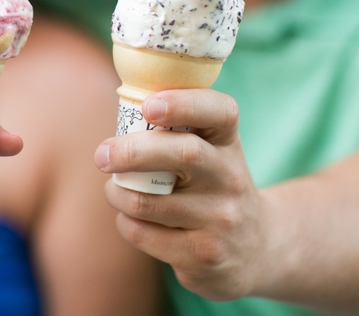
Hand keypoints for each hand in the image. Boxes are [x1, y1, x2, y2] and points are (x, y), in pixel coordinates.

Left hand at [94, 89, 272, 300]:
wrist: (257, 250)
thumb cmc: (214, 186)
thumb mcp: (212, 152)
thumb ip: (177, 129)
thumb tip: (122, 110)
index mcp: (228, 142)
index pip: (219, 111)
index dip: (183, 103)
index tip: (148, 105)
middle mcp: (230, 177)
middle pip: (182, 154)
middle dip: (132, 151)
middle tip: (101, 155)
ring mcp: (220, 219)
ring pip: (149, 202)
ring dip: (118, 193)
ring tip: (114, 189)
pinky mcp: (203, 255)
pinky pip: (143, 234)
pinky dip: (125, 222)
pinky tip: (130, 218)